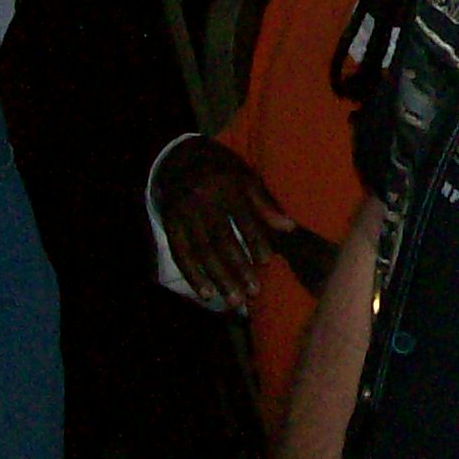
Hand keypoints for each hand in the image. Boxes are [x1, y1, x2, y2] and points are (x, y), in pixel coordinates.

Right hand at [157, 137, 296, 308]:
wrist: (179, 157)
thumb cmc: (222, 170)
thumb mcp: (245, 177)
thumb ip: (265, 203)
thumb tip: (289, 227)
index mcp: (226, 185)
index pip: (243, 217)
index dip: (255, 240)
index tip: (266, 262)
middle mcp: (203, 199)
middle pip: (221, 239)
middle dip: (238, 267)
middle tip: (253, 292)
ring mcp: (183, 213)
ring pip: (201, 251)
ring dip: (218, 278)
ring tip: (234, 300)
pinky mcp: (169, 223)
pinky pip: (180, 253)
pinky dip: (192, 275)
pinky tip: (206, 293)